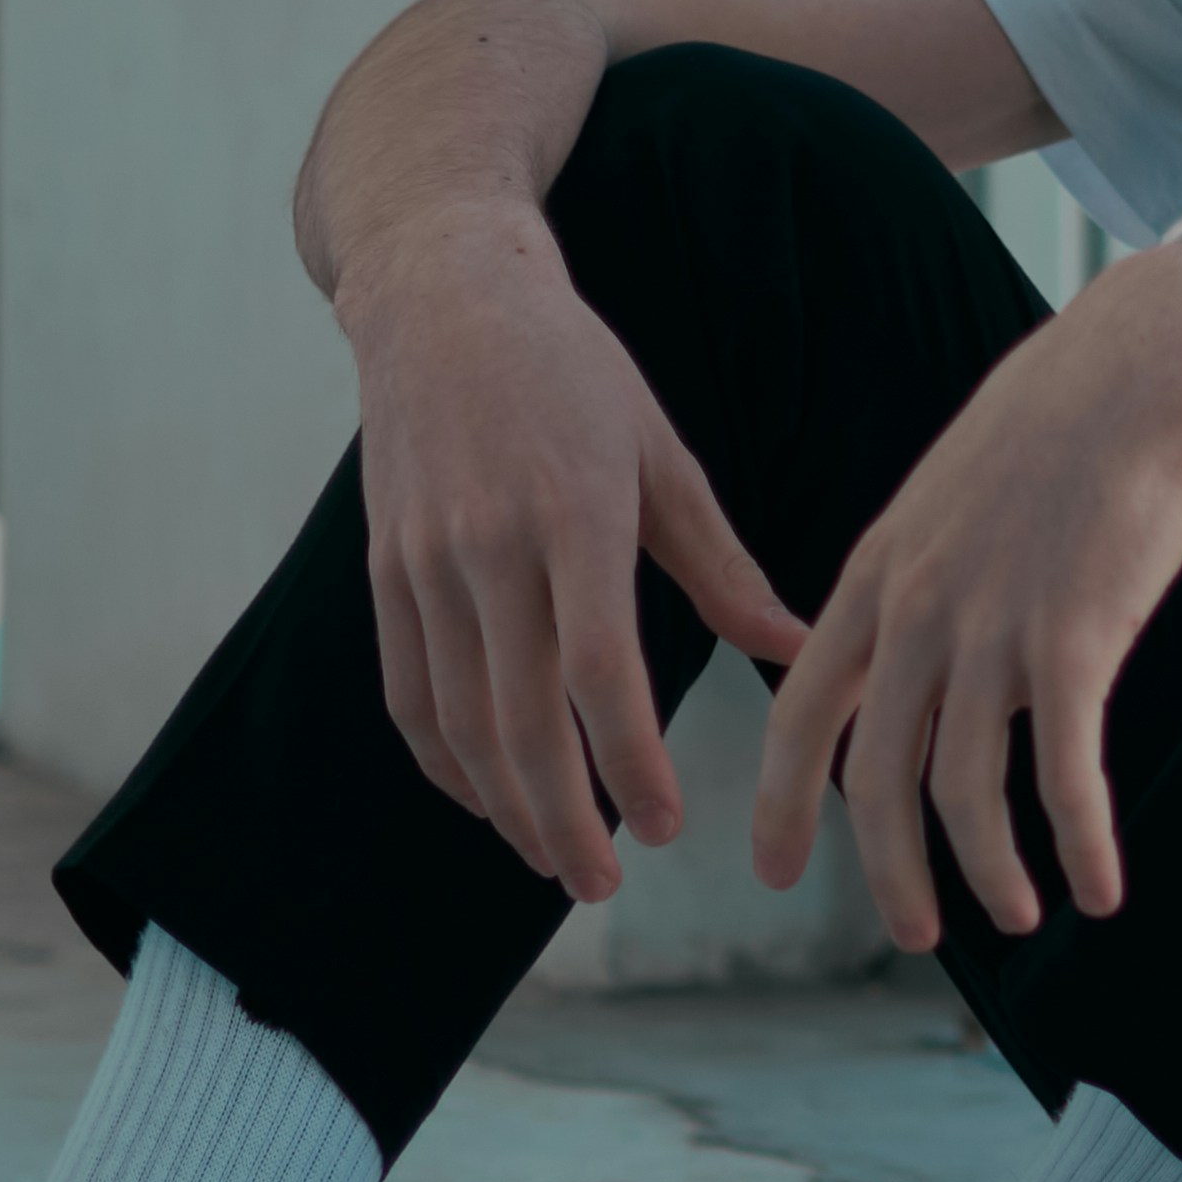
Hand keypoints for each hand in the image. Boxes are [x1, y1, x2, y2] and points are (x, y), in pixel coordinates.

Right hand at [346, 209, 805, 903]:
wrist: (442, 296)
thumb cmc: (575, 372)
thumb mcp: (662, 454)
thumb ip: (723, 568)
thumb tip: (799, 651)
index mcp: (574, 512)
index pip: (597, 670)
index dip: (628, 762)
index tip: (667, 827)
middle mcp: (488, 543)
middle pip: (518, 719)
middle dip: (563, 819)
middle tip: (608, 886)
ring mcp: (422, 561)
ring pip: (456, 721)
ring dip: (504, 807)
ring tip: (556, 860)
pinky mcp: (382, 570)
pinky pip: (408, 693)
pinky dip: (444, 763)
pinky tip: (487, 801)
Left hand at [750, 251, 1181, 952]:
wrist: (1153, 367)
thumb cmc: (1070, 419)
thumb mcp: (957, 490)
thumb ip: (927, 572)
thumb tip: (924, 640)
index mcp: (877, 573)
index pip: (800, 714)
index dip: (781, 804)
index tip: (777, 870)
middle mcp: (917, 610)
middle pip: (875, 779)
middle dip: (890, 871)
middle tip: (914, 933)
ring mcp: (992, 628)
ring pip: (964, 793)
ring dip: (989, 873)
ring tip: (1020, 916)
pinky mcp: (1075, 643)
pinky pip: (1064, 780)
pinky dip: (1081, 847)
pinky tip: (1103, 889)